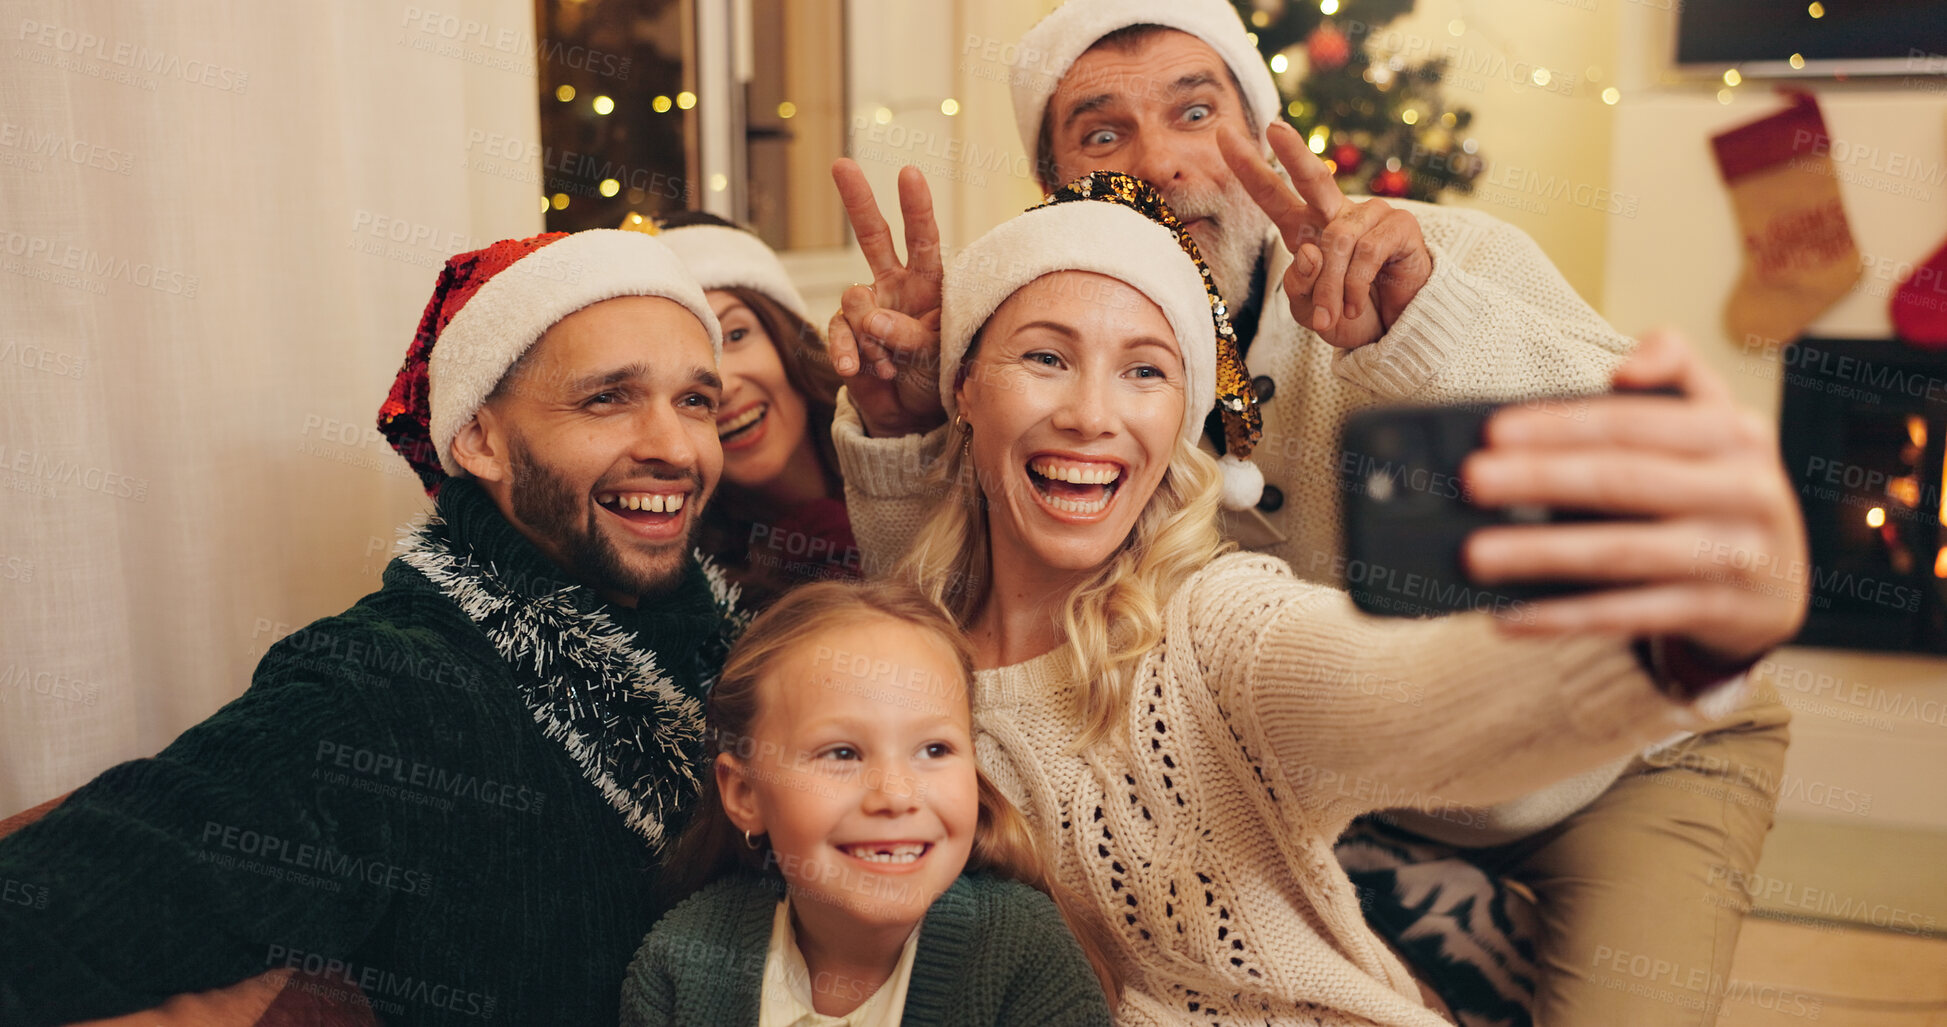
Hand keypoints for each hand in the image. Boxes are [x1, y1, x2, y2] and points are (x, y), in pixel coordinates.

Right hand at [828, 159, 947, 437]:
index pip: (923, 239)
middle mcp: (895, 286)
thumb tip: (870, 318)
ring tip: (888, 365)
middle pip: (874, 235)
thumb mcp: (935, 356)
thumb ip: (907, 335)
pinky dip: (846, 351)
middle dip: (858, 200)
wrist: (909, 414)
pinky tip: (856, 369)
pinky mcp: (845, 332)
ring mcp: (867, 307)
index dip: (916, 207)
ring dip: (869, 336)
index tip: (908, 173)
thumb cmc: (935, 377)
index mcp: (928, 284)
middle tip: (842, 164)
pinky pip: (837, 333)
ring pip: (854, 300)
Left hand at [1219, 122, 1432, 348]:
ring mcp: (1370, 215)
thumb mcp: (1308, 308)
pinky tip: (1355, 305)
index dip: (1248, 167)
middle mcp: (1336, 213)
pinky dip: (1355, 287)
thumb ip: (1298, 284)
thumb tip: (1309, 250)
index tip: (1222, 136)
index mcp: (1305, 228)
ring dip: (1330, 288)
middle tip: (1274, 128)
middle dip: (1293, 152)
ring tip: (1331, 315)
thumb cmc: (1349, 315)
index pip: (1272, 194)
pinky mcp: (1400, 225)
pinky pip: (1366, 252)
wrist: (1394, 334)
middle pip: (1312, 177)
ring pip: (1336, 242)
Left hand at [1461, 331, 1809, 665]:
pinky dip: (1564, 618)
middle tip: (1470, 480)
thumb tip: (1627, 363)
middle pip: (1623, 481)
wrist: (1781, 586)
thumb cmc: (1719, 488)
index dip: (1563, 424)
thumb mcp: (1713, 422)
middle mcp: (1744, 491)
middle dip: (1540, 479)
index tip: (1494, 430)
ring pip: (1622, 554)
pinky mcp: (1719, 614)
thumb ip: (1676, 370)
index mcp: (1734, 434)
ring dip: (1541, 554)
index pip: (1635, 423)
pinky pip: (1628, 616)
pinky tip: (1509, 617)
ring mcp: (1736, 556)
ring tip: (1476, 554)